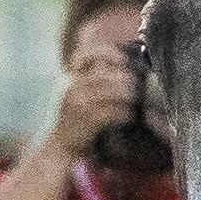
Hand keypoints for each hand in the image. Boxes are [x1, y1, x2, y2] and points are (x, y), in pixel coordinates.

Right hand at [50, 42, 137, 157]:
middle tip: (139, 85)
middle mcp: (73, 88)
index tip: (122, 58)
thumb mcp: (77, 96)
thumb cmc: (75, 120)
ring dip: (129, 96)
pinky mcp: (87, 120)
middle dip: (126, 79)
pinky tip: (129, 116)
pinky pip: (113, 112)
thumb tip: (122, 70)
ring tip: (137, 100)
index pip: (84, 56)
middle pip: (106, 75)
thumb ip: (93, 81)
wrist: (60, 146)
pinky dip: (124, 113)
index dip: (105, 53)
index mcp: (71, 79)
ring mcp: (79, 104)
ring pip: (112, 92)